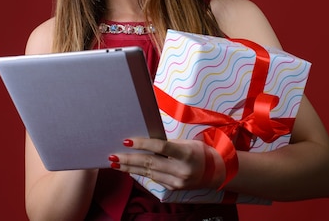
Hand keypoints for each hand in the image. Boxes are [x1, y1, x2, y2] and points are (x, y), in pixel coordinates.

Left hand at [108, 138, 225, 190]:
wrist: (216, 173)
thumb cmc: (200, 152)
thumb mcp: (187, 143)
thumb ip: (168, 144)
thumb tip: (145, 142)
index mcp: (186, 154)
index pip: (161, 148)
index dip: (142, 144)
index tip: (126, 141)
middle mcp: (180, 170)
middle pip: (150, 163)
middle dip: (129, 159)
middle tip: (113, 156)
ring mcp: (176, 182)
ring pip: (148, 173)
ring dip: (129, 168)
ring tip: (115, 163)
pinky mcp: (172, 188)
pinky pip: (153, 179)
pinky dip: (139, 173)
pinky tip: (128, 169)